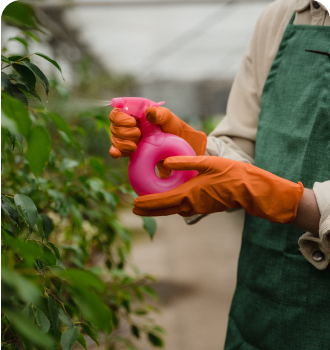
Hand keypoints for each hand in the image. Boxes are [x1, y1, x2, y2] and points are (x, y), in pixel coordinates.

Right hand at [109, 107, 206, 158]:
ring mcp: (127, 137)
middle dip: (124, 132)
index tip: (133, 122)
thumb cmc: (172, 127)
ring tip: (136, 146)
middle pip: (114, 126)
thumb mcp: (168, 118)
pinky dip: (115, 152)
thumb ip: (159, 114)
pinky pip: (116, 150)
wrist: (176, 146)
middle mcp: (128, 123)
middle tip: (138, 134)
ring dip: (123, 143)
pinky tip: (118, 154)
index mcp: (134, 112)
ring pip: (114, 138)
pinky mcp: (128, 149)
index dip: (120, 118)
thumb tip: (148, 112)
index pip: (117, 111)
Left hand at [133, 156, 303, 223]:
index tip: (134, 204)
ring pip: (172, 210)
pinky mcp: (203, 208)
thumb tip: (165, 162)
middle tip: (135, 208)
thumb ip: (185, 162)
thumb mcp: (207, 163)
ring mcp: (197, 208)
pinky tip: (168, 200)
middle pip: (164, 210)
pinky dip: (170, 206)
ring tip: (147, 204)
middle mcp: (190, 204)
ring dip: (159, 208)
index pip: (161, 201)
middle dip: (148, 209)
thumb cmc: (231, 174)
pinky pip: (182, 208)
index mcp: (189, 194)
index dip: (146, 203)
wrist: (249, 190)